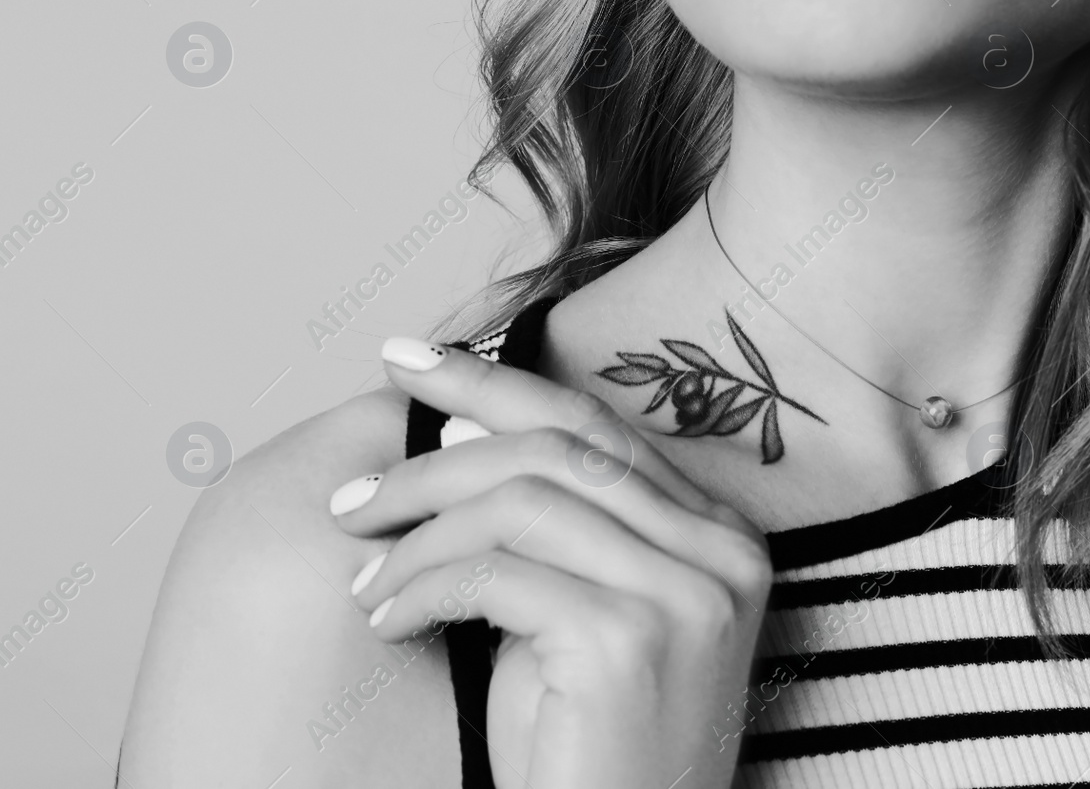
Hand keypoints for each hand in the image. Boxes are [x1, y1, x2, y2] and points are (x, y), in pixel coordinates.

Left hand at [332, 339, 772, 788]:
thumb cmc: (588, 745)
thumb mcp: (573, 614)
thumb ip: (548, 523)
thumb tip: (459, 423)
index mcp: (720, 535)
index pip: (595, 426)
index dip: (494, 383)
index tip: (406, 359)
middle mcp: (722, 551)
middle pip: (555, 449)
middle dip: (434, 459)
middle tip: (353, 498)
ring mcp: (687, 593)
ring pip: (518, 502)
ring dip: (416, 535)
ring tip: (364, 580)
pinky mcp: (630, 640)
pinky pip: (495, 574)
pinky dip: (421, 589)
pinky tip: (390, 623)